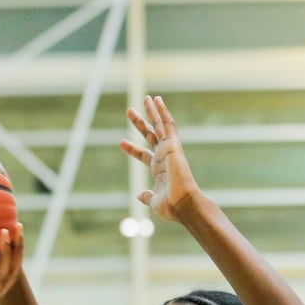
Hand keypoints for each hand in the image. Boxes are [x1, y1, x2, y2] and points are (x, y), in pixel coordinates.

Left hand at [120, 95, 200, 221]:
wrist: (183, 204)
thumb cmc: (171, 206)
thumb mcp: (154, 202)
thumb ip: (147, 197)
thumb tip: (140, 195)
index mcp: (159, 169)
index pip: (144, 155)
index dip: (132, 149)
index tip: (121, 142)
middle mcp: (165, 156)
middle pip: (150, 135)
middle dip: (140, 123)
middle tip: (129, 111)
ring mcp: (169, 149)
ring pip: (160, 125)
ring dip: (152, 112)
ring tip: (145, 98)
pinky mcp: (173, 145)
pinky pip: (167, 125)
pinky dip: (162, 112)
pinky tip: (156, 101)